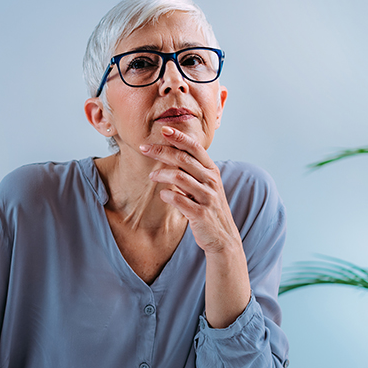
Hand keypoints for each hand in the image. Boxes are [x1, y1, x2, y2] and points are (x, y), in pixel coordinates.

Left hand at [140, 126, 240, 254]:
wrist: (223, 237)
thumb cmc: (209, 208)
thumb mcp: (206, 186)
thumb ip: (192, 171)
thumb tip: (170, 155)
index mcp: (212, 171)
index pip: (195, 148)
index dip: (179, 137)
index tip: (163, 130)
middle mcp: (211, 181)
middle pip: (183, 159)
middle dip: (161, 151)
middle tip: (144, 148)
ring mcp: (207, 197)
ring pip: (179, 177)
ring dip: (161, 174)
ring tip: (151, 176)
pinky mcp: (200, 213)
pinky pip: (179, 200)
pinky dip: (168, 196)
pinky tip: (163, 196)